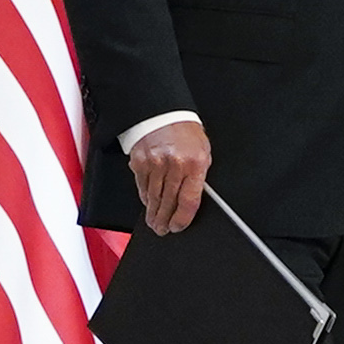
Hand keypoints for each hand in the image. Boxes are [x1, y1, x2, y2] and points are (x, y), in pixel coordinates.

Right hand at [128, 114, 212, 237]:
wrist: (165, 113)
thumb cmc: (187, 134)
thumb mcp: (203, 154)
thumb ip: (198, 178)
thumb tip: (190, 204)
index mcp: (195, 164)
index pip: (189, 201)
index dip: (182, 219)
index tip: (177, 227)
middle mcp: (174, 164)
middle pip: (168, 203)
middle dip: (165, 220)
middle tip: (162, 230)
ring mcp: (155, 163)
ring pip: (153, 197)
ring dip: (153, 213)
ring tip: (154, 223)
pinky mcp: (140, 162)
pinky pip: (142, 186)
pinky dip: (145, 197)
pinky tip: (148, 203)